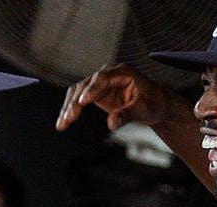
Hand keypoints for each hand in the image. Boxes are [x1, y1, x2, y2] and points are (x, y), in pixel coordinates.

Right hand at [56, 63, 175, 131]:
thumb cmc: (153, 103)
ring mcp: (100, 83)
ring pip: (78, 91)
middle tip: (69, 118)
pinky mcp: (95, 93)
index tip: (82, 102)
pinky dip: (71, 110)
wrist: (155, 103)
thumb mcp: (143, 110)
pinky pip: (78, 99)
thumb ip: (127, 115)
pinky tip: (63, 122)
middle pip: (86, 84)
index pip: (103, 78)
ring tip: (62, 124)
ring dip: (69, 107)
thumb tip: (111, 123)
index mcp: (122, 72)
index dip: (92, 89)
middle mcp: (108, 75)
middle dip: (76, 102)